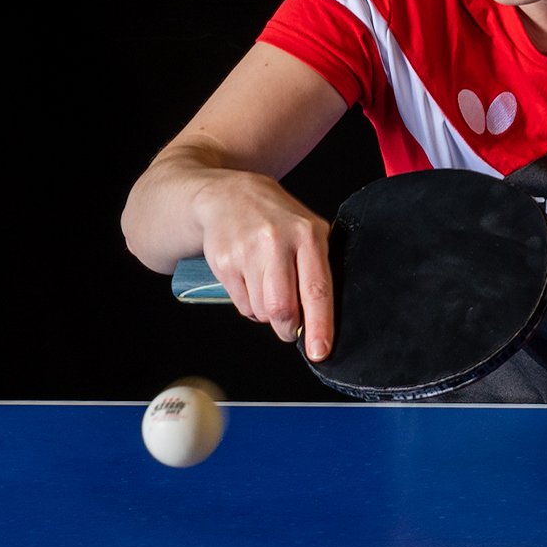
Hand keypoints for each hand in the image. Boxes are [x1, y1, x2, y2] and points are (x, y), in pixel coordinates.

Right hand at [195, 172, 334, 359]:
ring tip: (266, 285)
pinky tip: (249, 279)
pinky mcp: (224, 261)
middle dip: (287, 328)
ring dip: (266, 313)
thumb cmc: (274, 218)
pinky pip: (241, 304)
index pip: (316, 288)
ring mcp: (246, 251)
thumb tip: (323, 319)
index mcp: (307, 234)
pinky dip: (249, 303)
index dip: (319, 325)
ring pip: (260, 311)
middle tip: (289, 326)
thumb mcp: (306, 229)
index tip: (320, 351)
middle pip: (282, 309)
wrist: (226, 195)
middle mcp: (276, 241)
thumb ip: (317, 268)